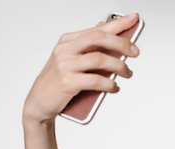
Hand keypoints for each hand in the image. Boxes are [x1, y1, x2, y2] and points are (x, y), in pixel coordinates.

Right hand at [22, 13, 140, 124]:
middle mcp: (65, 50)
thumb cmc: (57, 81)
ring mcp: (65, 65)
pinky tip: (114, 87)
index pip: (97, 28)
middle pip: (99, 38)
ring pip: (100, 59)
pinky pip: (95, 80)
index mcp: (67, 41)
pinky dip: (109, 84)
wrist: (39, 103)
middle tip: (135, 52)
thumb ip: (87, 46)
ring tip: (127, 73)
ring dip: (119, 67)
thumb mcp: (71, 59)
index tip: (134, 18)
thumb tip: (104, 27)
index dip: (118, 23)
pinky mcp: (67, 82)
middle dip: (122, 43)